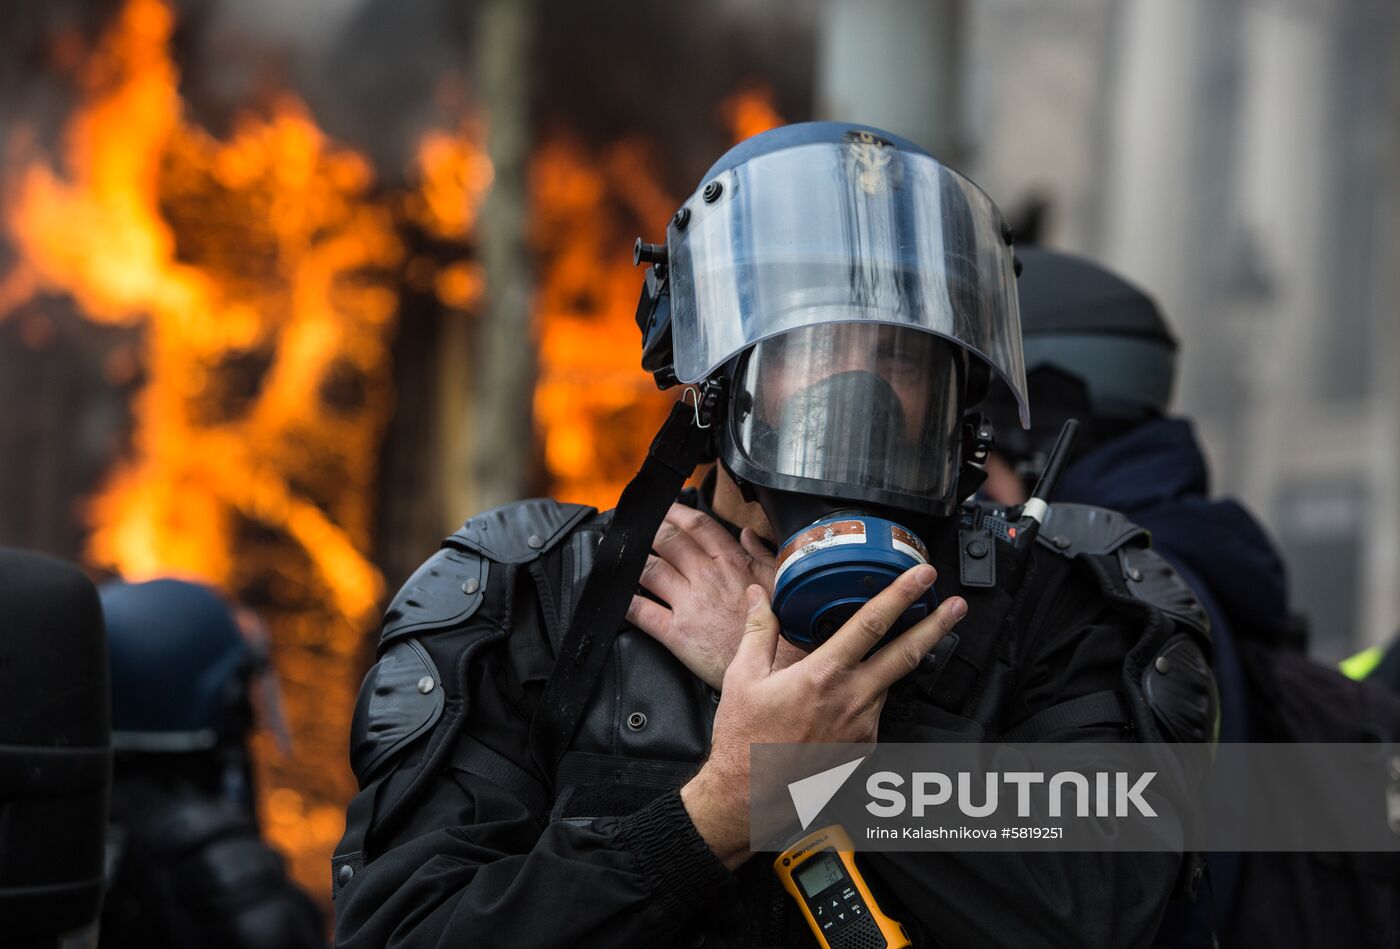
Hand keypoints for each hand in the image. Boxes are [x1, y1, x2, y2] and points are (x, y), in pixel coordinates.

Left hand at [626, 504, 803, 688]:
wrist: (778, 670)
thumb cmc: (782, 630)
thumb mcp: (779, 582)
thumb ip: (761, 554)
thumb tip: (748, 534)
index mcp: (732, 563)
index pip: (698, 525)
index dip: (676, 512)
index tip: (665, 509)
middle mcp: (707, 578)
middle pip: (668, 540)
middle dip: (650, 530)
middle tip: (639, 529)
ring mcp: (689, 604)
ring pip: (650, 569)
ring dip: (634, 560)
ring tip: (626, 558)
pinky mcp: (677, 633)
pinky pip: (642, 611)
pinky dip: (626, 601)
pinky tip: (620, 596)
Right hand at [681, 566, 966, 867]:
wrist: (749, 797)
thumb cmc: (744, 740)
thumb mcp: (743, 677)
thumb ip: (758, 630)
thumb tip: (760, 596)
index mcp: (823, 675)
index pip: (871, 623)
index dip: (901, 594)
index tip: (922, 576)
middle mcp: (851, 700)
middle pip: (906, 654)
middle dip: (936, 626)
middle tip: (956, 605)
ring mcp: (862, 727)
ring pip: (886, 684)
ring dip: (892, 665)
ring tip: (891, 651)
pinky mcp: (863, 749)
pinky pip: (873, 713)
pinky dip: (866, 698)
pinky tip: (844, 701)